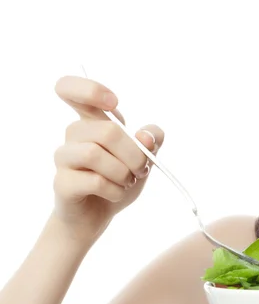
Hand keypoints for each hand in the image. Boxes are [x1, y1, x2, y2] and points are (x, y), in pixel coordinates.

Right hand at [51, 75, 164, 242]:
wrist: (97, 216)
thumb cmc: (118, 179)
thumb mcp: (143, 158)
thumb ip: (151, 140)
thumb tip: (146, 137)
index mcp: (91, 121)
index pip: (70, 88)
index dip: (91, 89)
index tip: (115, 103)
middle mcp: (73, 134)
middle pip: (108, 131)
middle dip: (135, 155)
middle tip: (141, 170)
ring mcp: (64, 158)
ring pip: (95, 154)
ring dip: (123, 173)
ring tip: (127, 182)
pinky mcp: (62, 182)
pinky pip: (94, 181)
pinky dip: (115, 190)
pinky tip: (115, 194)